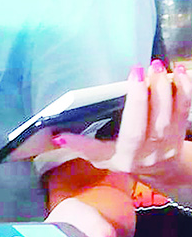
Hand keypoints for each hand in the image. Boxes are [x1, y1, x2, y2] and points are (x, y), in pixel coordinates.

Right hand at [51, 61, 191, 194]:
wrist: (161, 169)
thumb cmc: (126, 157)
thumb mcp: (102, 157)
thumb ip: (83, 146)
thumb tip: (57, 136)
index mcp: (119, 160)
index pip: (97, 151)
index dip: (80, 143)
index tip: (63, 133)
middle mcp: (141, 156)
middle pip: (139, 129)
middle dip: (138, 99)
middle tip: (136, 72)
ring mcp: (164, 146)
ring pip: (165, 117)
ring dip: (161, 90)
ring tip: (155, 67)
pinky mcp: (180, 134)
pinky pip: (184, 110)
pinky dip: (182, 90)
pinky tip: (178, 73)